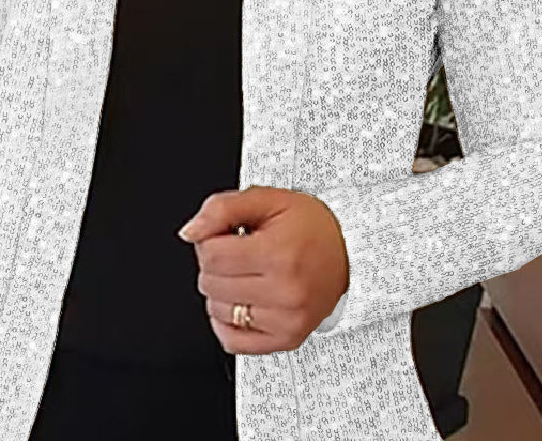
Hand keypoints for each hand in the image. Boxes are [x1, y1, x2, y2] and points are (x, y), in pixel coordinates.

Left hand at [177, 185, 349, 353]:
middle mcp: (284, 291)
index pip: (211, 255)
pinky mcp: (287, 338)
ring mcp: (287, 319)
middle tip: (239, 251)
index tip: (227, 234)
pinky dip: (227, 320)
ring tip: (246, 272)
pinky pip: (232, 340)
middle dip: (215, 263)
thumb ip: (222, 209)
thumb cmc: (309, 224)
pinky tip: (242, 299)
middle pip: (211, 283)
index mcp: (278, 254)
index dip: (210, 240)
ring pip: (217, 310)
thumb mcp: (267, 200)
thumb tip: (190, 232)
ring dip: (221, 290)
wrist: (351, 250)